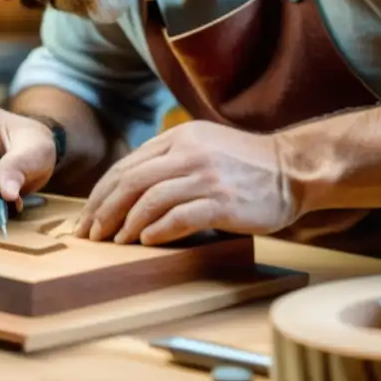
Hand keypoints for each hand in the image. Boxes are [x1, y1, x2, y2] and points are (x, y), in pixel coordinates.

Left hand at [73, 120, 296, 244]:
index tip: (86, 217)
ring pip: (149, 199)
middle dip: (103, 211)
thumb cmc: (246, 165)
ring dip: (126, 224)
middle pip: (130, 182)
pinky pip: (179, 217)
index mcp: (178, 139)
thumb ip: (169, 160)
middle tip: (90, 234)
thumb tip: (127, 189)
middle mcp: (188, 153)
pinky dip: (158, 230)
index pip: (125, 167)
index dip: (100, 194)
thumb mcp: (203, 147)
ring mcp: (206, 177)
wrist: (294, 168)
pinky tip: (147, 241)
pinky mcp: (223, 202)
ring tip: (115, 242)